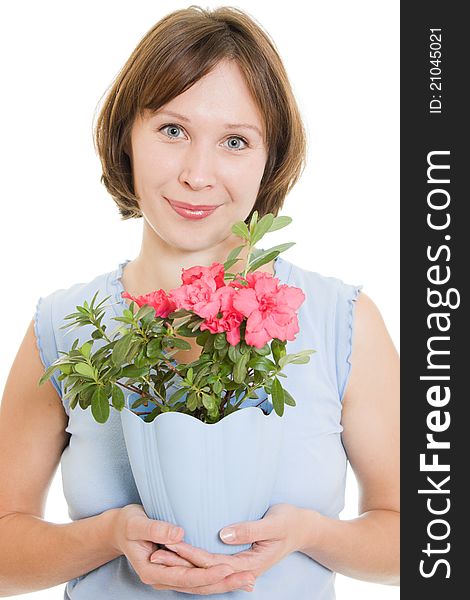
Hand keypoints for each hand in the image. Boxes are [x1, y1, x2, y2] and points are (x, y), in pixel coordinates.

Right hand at [112, 504, 254, 593]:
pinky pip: (198, 578)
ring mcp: (170, 576)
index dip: (207, 574)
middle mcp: (163, 579)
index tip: (228, 568)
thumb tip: (179, 535)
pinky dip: (216, 578)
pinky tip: (232, 575)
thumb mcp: (137, 523)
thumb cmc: (127, 523)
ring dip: (224, 583)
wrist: (118, 529)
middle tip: (249, 579)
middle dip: (224, 584)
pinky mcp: (176, 570)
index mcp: (153, 571)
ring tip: (249, 580)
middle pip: (197, 587)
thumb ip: (156, 530)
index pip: (185, 577)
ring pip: (200, 586)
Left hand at [149, 503, 306, 593]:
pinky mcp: (237, 558)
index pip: (213, 563)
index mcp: (251, 564)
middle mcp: (243, 569)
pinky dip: (194, 561)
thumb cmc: (290, 521)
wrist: (304, 528)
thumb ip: (250, 529)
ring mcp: (240, 565)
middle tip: (155, 556)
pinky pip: (212, 564)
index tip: (170, 547)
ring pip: (206, 570)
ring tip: (159, 556)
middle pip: (205, 571)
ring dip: (183, 565)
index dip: (191, 555)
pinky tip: (180, 556)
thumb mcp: (274, 523)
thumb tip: (223, 535)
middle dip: (180, 564)